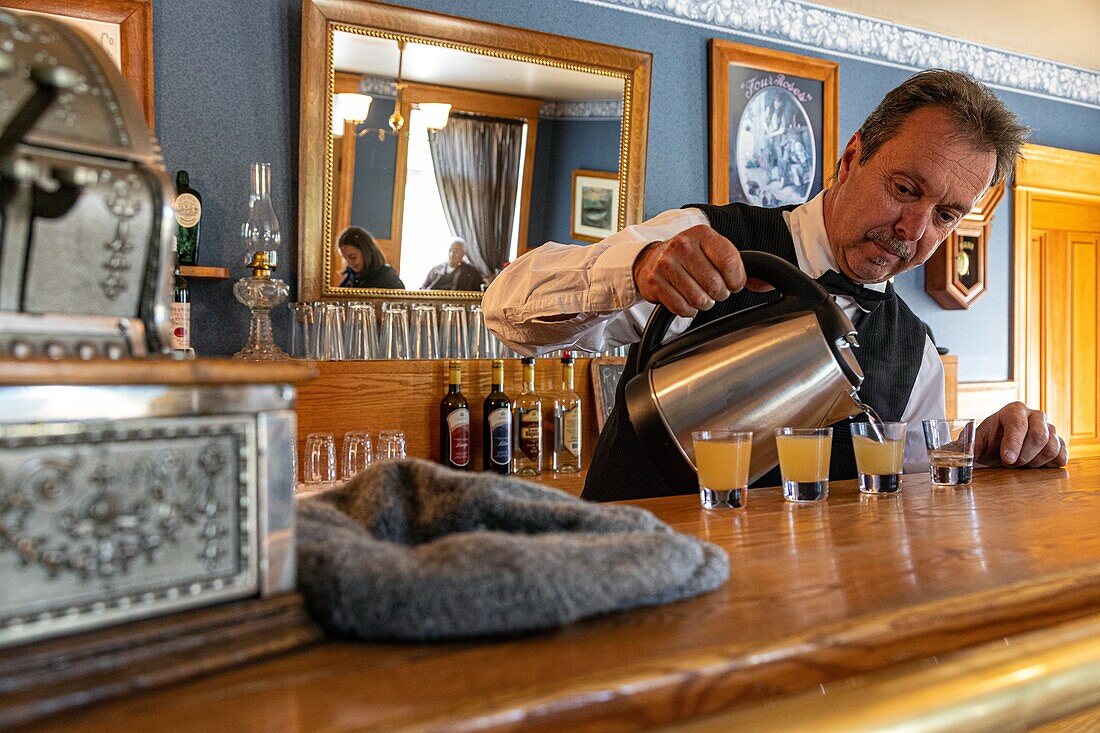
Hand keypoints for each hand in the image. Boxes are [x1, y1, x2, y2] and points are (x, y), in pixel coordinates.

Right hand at [632, 224, 769, 317]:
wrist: (650, 260)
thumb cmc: (690, 258)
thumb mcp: (714, 253)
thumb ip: (742, 267)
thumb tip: (769, 283)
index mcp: (702, 234)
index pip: (729, 261)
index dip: (736, 280)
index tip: (733, 283)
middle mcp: (682, 245)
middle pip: (715, 284)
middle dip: (719, 293)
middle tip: (714, 289)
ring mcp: (666, 264)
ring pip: (698, 298)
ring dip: (704, 303)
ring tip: (700, 295)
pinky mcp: (655, 282)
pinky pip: (681, 307)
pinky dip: (688, 309)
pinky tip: (686, 299)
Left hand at [974, 402, 1067, 467]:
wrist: (1002, 448)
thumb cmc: (989, 441)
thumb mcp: (975, 441)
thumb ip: (967, 444)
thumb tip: (957, 452)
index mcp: (1014, 410)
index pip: (1018, 424)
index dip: (1013, 443)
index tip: (1007, 459)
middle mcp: (1035, 415)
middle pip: (1039, 436)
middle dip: (1023, 456)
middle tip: (1010, 464)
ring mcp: (1050, 429)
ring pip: (1052, 448)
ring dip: (1034, 462)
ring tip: (1020, 464)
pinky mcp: (1060, 443)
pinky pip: (1061, 456)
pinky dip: (1048, 465)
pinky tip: (1034, 464)